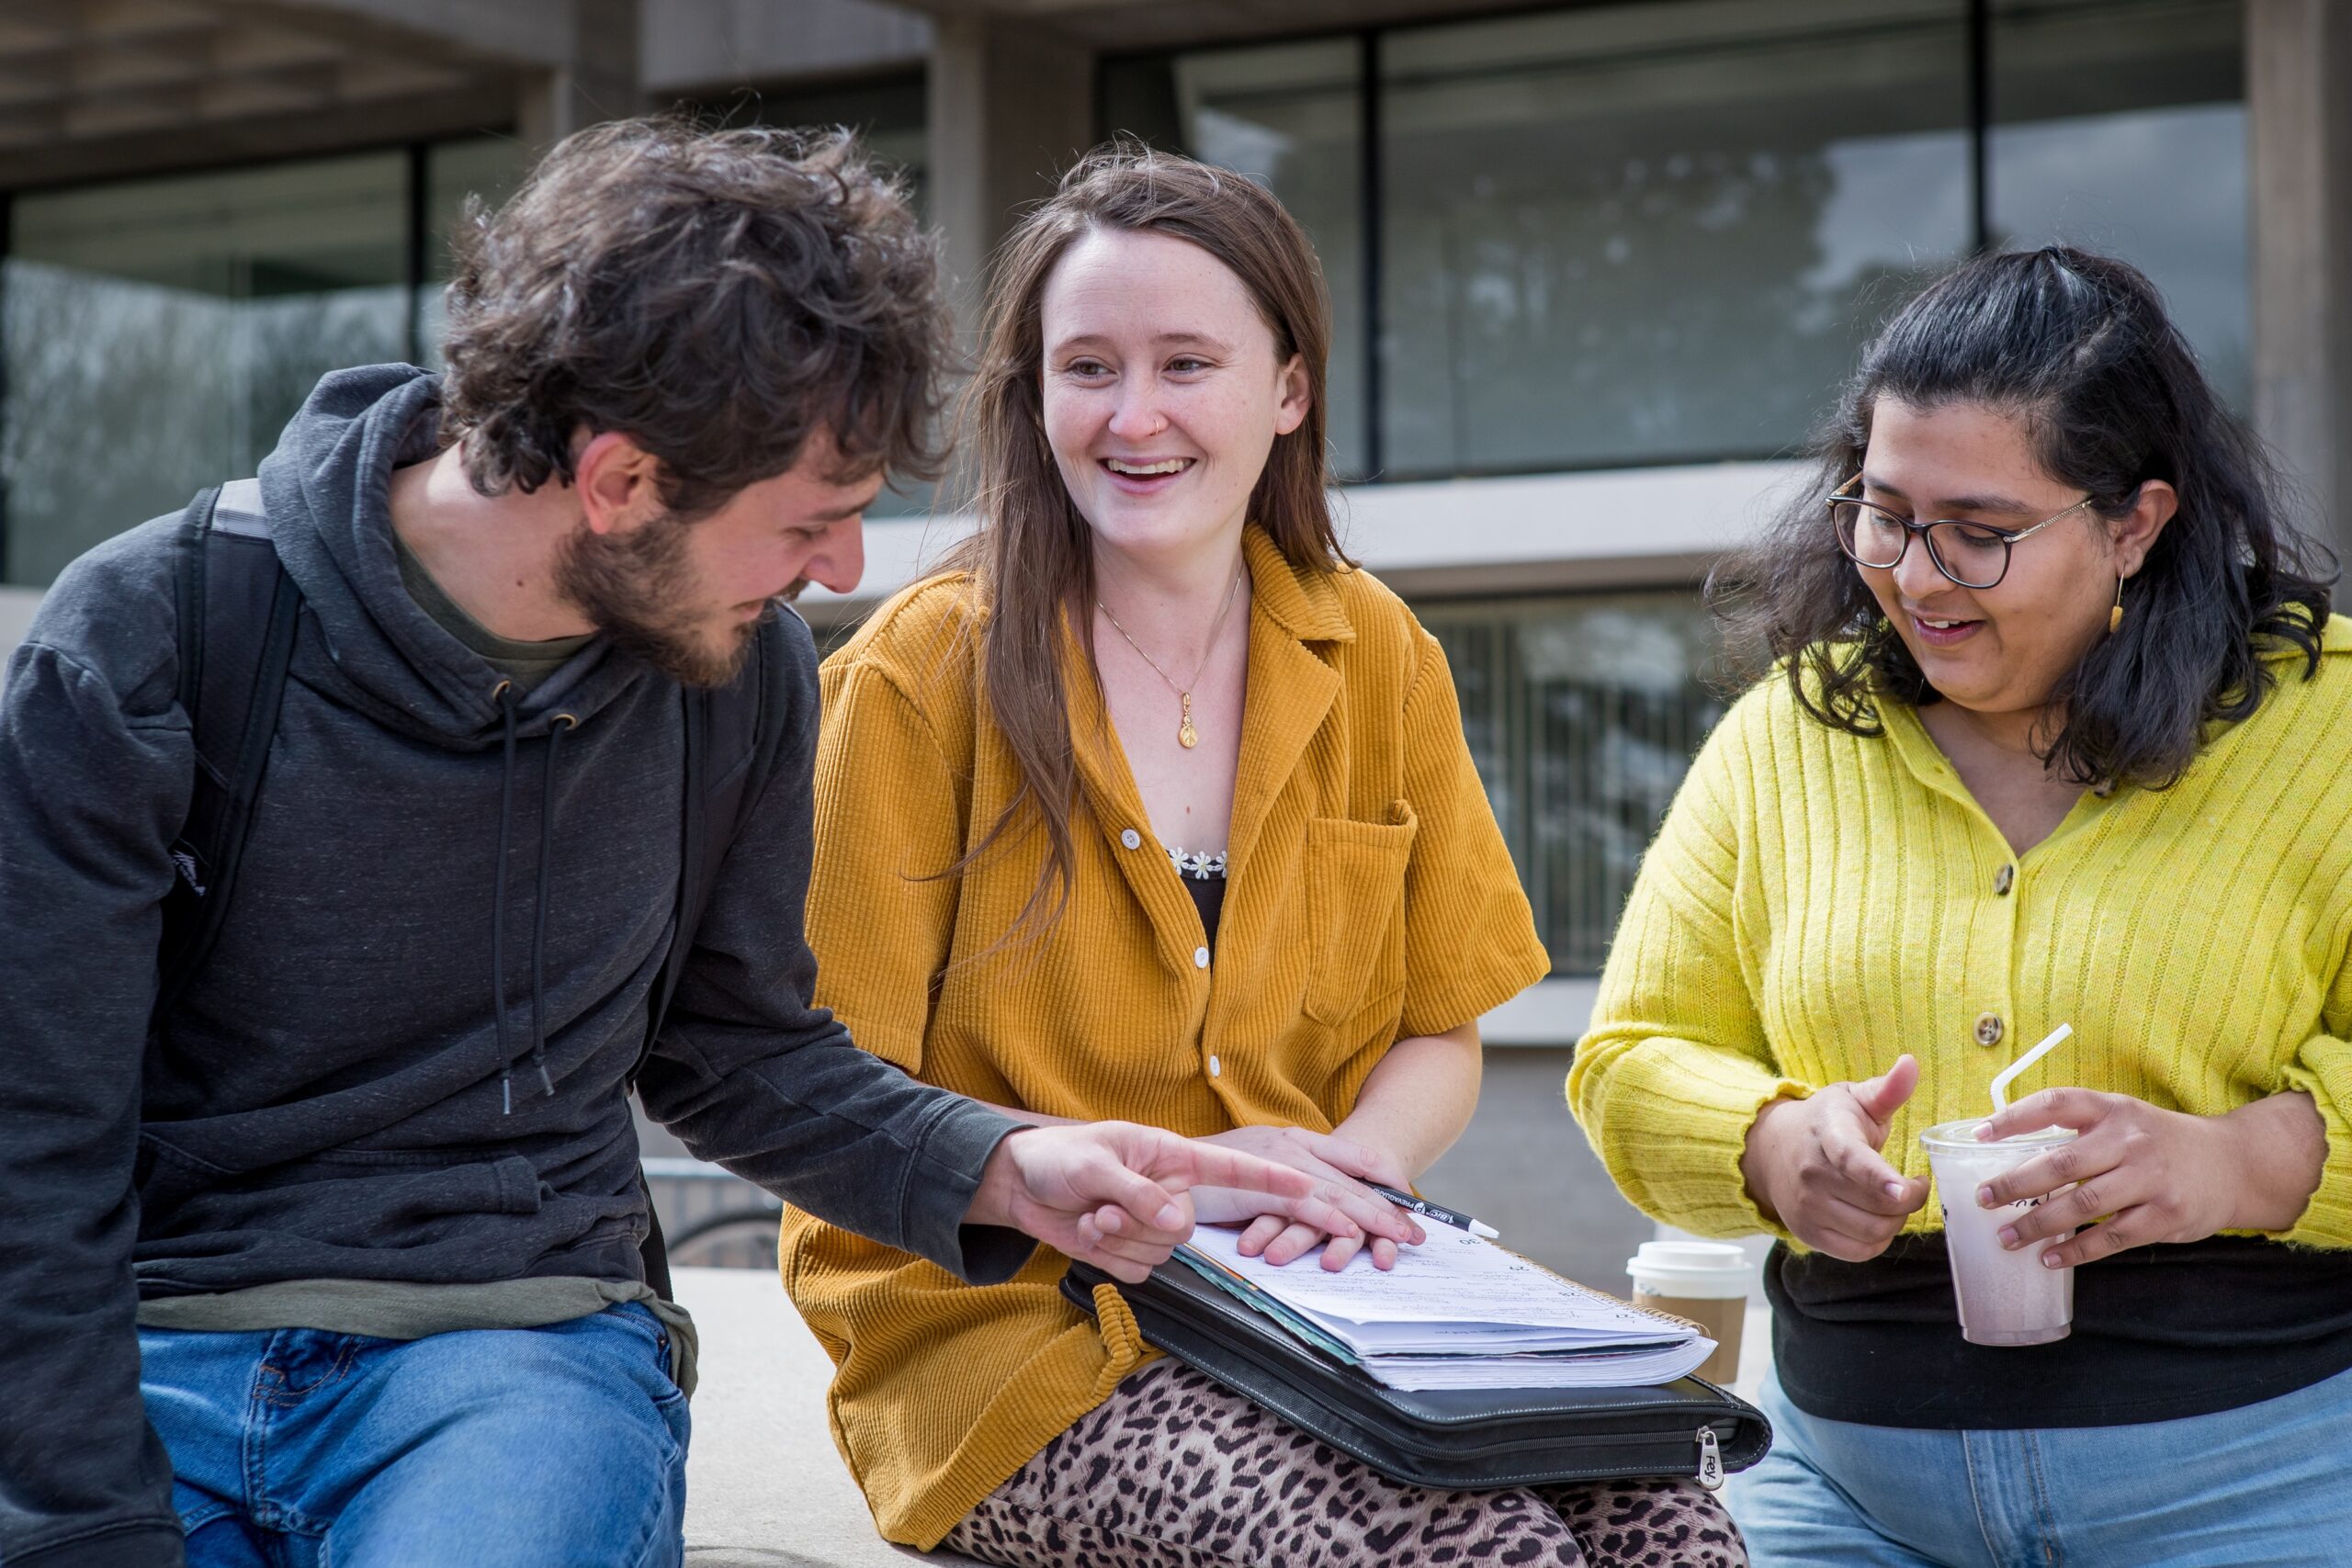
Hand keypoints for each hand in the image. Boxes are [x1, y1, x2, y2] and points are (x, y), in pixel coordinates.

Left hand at [966, 1121, 1421, 1283]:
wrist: (1021, 1185)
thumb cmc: (1060, 1158)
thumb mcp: (1096, 1167)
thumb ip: (1140, 1195)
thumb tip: (1180, 1223)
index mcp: (1174, 1158)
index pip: (1236, 1171)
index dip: (1276, 1183)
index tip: (1314, 1191)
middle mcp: (1173, 1191)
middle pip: (1186, 1228)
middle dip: (1140, 1226)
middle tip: (1100, 1210)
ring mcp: (1154, 1224)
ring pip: (1161, 1254)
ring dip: (1117, 1242)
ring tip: (1089, 1215)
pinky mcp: (1135, 1251)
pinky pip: (1137, 1271)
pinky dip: (1105, 1257)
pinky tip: (1086, 1232)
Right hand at [1740, 1055, 1929, 1262]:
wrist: (1772, 1149)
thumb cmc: (1826, 1123)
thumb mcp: (1853, 1100)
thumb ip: (1886, 1089)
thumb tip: (1911, 1063)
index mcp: (1828, 1135)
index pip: (1853, 1160)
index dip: (1879, 1177)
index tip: (1904, 1187)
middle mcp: (1813, 1175)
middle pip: (1878, 1204)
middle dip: (1910, 1198)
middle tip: (1914, 1184)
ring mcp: (1807, 1207)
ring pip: (1873, 1231)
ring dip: (1897, 1220)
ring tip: (1895, 1200)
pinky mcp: (1807, 1232)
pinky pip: (1859, 1252)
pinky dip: (1878, 1241)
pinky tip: (1879, 1219)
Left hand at [1975, 1086, 2324, 1267]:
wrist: (2233, 1163)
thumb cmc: (2158, 1141)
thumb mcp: (2123, 1117)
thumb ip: (2078, 1127)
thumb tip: (2009, 1147)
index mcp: (2113, 1110)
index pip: (2056, 1104)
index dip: (2015, 1117)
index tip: (1980, 1134)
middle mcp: (2131, 1141)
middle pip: (2062, 1163)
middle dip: (2016, 1183)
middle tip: (1983, 1199)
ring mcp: (2151, 1179)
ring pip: (2082, 1205)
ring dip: (2039, 1224)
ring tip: (2007, 1239)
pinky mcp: (2166, 1216)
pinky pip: (2111, 1238)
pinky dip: (2076, 1250)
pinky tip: (2050, 1258)